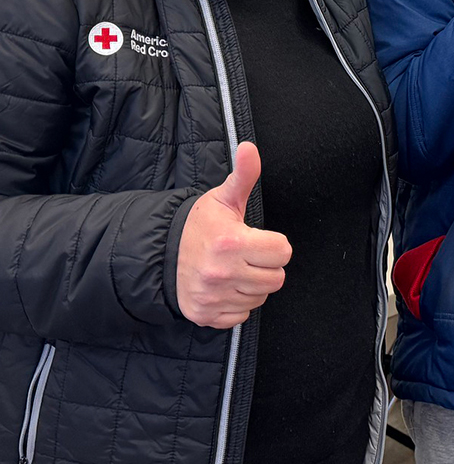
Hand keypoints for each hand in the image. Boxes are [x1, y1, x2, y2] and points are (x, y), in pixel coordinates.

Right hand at [176, 142, 291, 327]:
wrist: (160, 254)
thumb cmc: (200, 225)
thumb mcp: (223, 198)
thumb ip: (244, 174)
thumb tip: (249, 147)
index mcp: (231, 242)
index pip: (283, 252)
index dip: (275, 244)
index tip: (257, 238)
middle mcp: (221, 273)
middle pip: (276, 278)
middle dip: (267, 265)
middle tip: (248, 255)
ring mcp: (213, 298)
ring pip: (261, 297)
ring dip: (254, 284)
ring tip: (236, 268)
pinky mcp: (206, 316)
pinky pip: (242, 315)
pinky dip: (238, 303)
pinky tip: (226, 286)